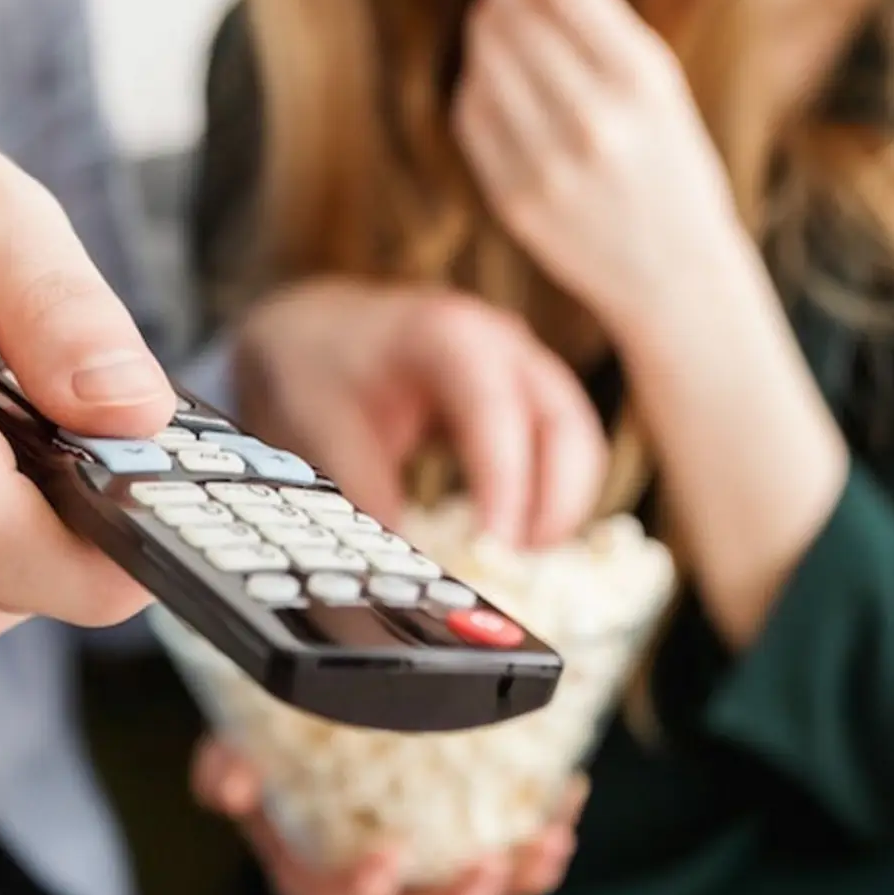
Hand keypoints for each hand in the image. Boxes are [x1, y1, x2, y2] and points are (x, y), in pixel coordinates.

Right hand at [192, 737, 586, 894]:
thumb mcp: (235, 748)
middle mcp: (372, 884)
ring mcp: (425, 869)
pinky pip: (513, 855)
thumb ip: (225, 765)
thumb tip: (232, 780)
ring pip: (474, 892)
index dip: (361, 892)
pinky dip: (543, 832)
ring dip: (517, 876)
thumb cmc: (270, 745)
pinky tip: (569, 792)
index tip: (390, 857)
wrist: (308, 725)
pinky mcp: (467, 842)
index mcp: (310, 872)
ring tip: (549, 838)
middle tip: (488, 868)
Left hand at [232, 279, 605, 547]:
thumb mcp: (323, 426)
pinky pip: (563, 449)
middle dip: (556, 501)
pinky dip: (552, 496)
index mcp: (449, 335)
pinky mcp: (527, 398)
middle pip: (565, 425)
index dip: (506, 482)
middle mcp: (502, 345)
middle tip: (519, 564)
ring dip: (561, 504)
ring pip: (576, 440)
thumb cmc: (321, 366)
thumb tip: (400, 564)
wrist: (317, 330)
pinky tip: (517, 538)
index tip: (496, 546)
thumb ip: (364, 491)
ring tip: (518, 560)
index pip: (496, 411)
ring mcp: (523, 368)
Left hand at [453, 0, 748, 320]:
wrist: (674, 274)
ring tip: (510, 13)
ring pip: (485, 56)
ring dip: (490, 21)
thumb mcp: (655, 79)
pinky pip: (472, 109)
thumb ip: (594, 9)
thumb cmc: (669, 160)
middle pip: (513, 13)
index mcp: (642, 80)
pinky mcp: (511, 197)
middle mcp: (593, 121)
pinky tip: (504, 73)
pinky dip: (482, 79)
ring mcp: (546, 164)